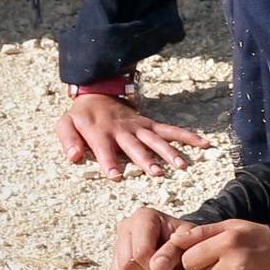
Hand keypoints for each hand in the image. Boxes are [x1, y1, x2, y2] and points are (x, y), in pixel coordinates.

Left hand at [55, 93, 209, 179]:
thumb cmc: (81, 116)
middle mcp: (122, 129)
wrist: (97, 93)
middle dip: (145, 159)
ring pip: (156, 139)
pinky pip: (170, 130)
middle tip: (156, 173)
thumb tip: (74, 157)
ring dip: (169, 152)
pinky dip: (187, 136)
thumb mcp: (66, 125)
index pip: (104, 148)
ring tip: (181, 165)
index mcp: (100, 131)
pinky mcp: (149, 125)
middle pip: (135, 146)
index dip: (109, 161)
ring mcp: (139, 127)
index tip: (115, 176)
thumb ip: (68, 140)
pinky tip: (203, 143)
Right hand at [111, 207, 196, 269]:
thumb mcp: (189, 243)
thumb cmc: (186, 242)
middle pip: (127, 264)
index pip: (140, 252)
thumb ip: (174, 252)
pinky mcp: (115, 264)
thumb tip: (157, 267)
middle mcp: (125, 228)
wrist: (184, 247)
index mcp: (142, 217)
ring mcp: (117, 246)